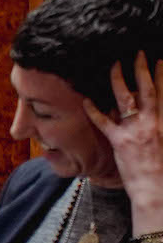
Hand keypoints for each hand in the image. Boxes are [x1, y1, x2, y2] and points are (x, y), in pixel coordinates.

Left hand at [83, 50, 162, 203]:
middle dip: (143, 69)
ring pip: (126, 99)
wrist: (158, 189)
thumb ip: (162, 123)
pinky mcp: (120, 142)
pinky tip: (86, 100)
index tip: (160, 61)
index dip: (162, 75)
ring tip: (114, 65)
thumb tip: (155, 112)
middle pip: (148, 90)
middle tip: (138, 53)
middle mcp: (153, 122)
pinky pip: (104, 122)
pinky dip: (94, 110)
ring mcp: (136, 131)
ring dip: (119, 80)